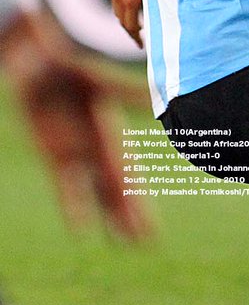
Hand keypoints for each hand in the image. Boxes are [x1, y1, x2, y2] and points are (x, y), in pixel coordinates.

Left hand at [3, 19, 153, 241]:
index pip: (130, 172)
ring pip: (96, 192)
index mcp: (112, 133)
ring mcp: (74, 154)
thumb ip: (128, 92)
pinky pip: (67, 184)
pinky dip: (76, 205)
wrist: (32, 61)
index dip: (142, 196)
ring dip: (109, 216)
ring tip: (123, 242)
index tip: (155, 213)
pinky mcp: (52, 154)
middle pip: (117, 189)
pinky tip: (83, 228)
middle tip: (147, 242)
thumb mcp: (101, 82)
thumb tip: (160, 96)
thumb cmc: (66, 66)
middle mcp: (96, 149)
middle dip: (132, 214)